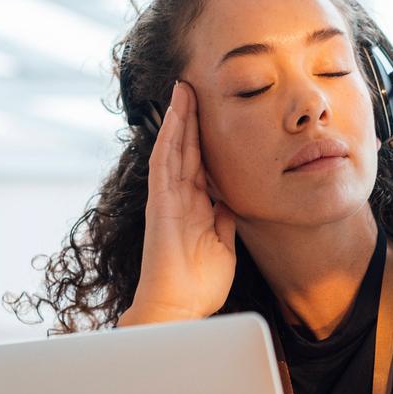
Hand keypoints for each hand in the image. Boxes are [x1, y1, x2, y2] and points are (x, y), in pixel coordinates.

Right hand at [123, 81, 237, 325]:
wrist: (179, 307)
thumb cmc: (198, 284)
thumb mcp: (224, 245)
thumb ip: (225, 220)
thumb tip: (232, 200)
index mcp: (195, 206)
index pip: (199, 163)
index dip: (204, 137)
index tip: (212, 111)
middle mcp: (178, 198)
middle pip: (185, 149)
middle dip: (189, 118)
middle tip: (193, 86)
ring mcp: (167, 200)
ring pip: (172, 150)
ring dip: (177, 119)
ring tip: (182, 90)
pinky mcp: (160, 205)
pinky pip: (163, 166)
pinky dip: (168, 140)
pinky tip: (173, 118)